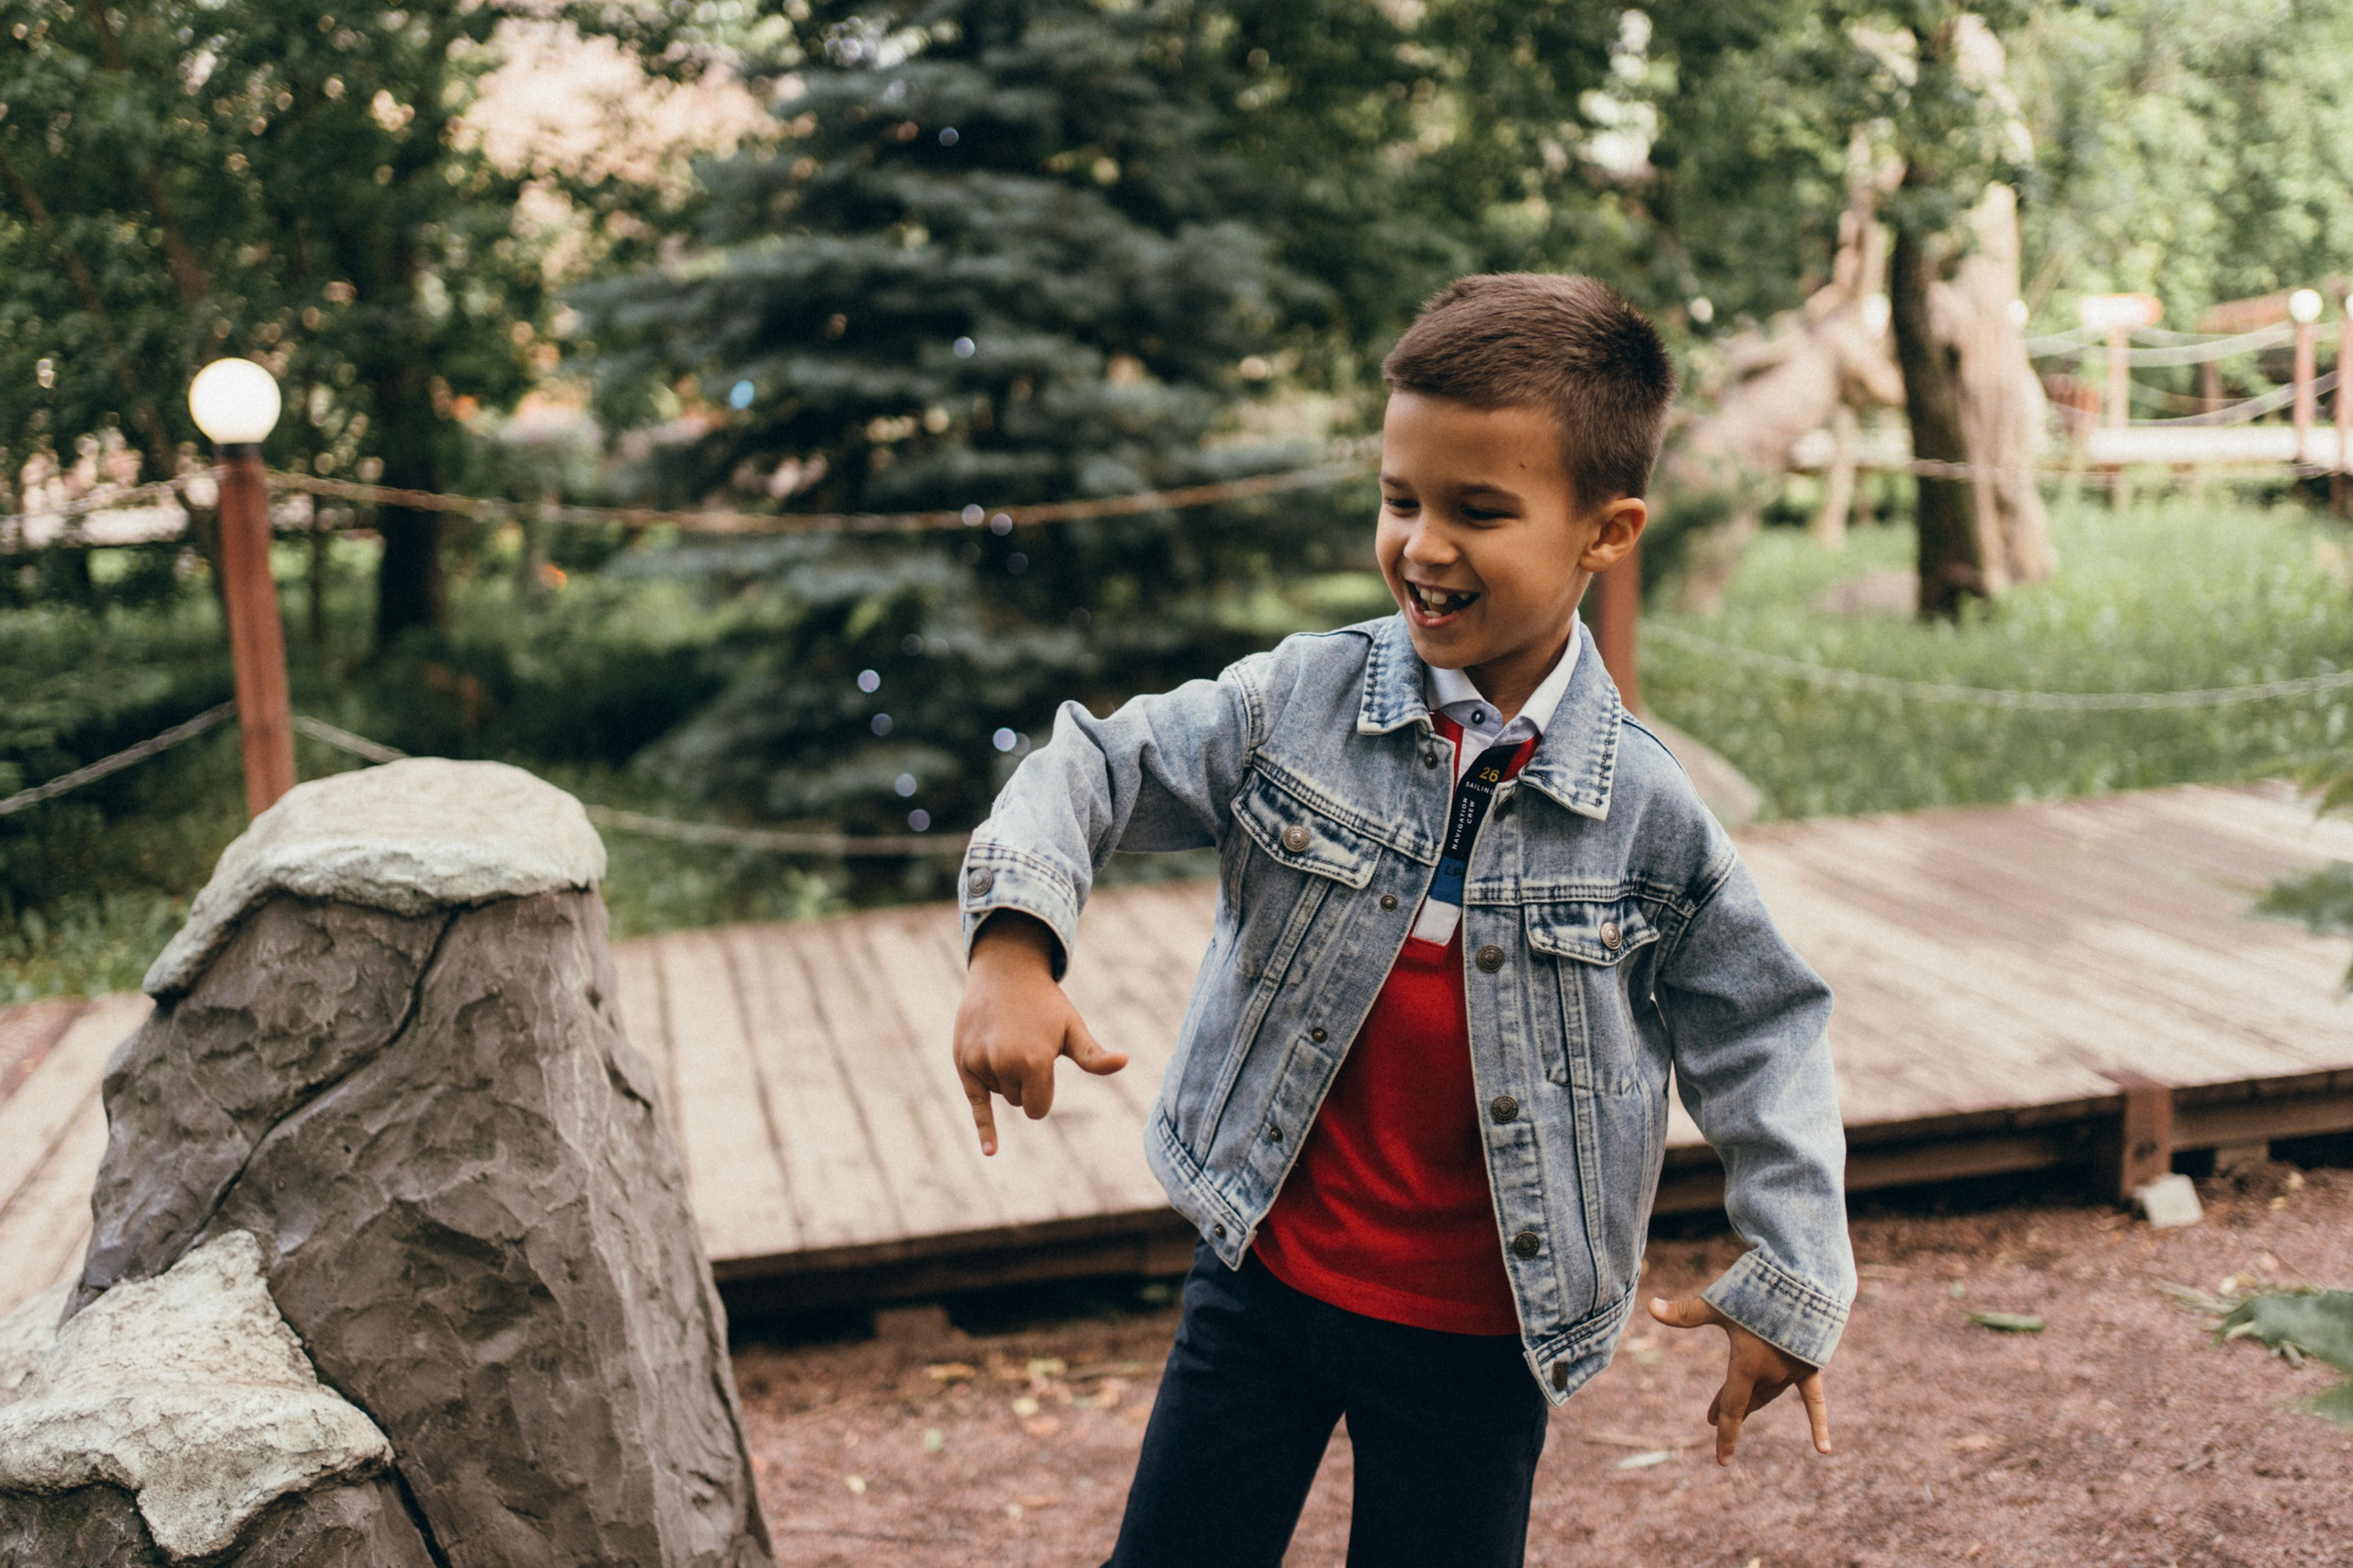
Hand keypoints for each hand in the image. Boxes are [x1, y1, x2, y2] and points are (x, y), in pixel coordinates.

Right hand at [953, 911, 1125, 1155]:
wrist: (1005, 971)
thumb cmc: (1045, 1003)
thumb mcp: (1072, 1028)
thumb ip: (1094, 1056)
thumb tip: (1125, 1061)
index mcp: (1035, 1061)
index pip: (1038, 1109)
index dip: (1044, 1091)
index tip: (1044, 1063)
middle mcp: (1004, 1064)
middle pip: (1019, 1102)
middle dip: (1024, 1081)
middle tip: (1024, 1042)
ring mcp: (980, 1061)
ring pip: (998, 1093)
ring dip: (1004, 1075)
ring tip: (1007, 1037)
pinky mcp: (961, 1060)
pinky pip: (975, 1102)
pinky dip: (984, 1127)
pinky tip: (990, 1152)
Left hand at [1647, 1295, 1830, 1465]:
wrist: (1805, 1278)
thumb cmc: (1757, 1289)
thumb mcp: (1717, 1302)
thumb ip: (1685, 1312)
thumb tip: (1648, 1306)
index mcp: (1747, 1365)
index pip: (1731, 1408)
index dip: (1726, 1435)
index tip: (1723, 1462)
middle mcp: (1772, 1373)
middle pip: (1747, 1399)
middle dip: (1728, 1408)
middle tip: (1710, 1419)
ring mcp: (1794, 1370)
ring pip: (1770, 1393)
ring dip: (1754, 1402)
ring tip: (1741, 1408)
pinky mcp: (1812, 1363)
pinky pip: (1814, 1398)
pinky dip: (1818, 1422)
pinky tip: (1824, 1449)